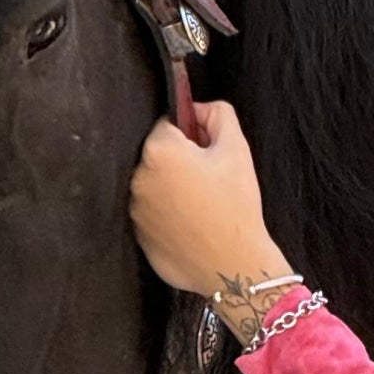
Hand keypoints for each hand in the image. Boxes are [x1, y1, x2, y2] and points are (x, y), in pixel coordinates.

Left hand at [129, 101, 293, 299]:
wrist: (232, 265)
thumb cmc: (236, 207)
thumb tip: (199, 108)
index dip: (193, 135)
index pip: (169, 124)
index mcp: (159, 151)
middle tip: (210, 180)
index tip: (209, 153)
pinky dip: (169, 214)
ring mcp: (135, 209)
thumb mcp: (237, 150)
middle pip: (158, 154)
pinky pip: (153, 212)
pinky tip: (193, 224)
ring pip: (155, 184)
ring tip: (203, 205)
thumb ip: (218, 114)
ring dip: (173, 187)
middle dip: (180, 160)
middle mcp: (138, 178)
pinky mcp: (138, 235)